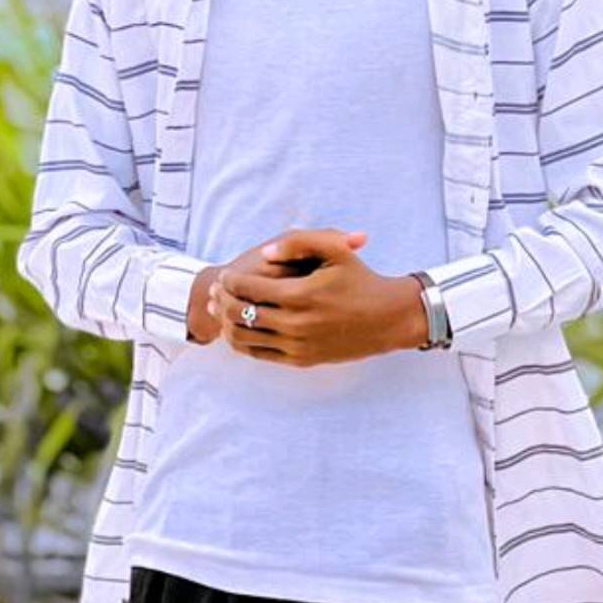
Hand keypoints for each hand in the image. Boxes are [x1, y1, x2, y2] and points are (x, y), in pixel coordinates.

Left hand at [184, 232, 365, 347]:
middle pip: (241, 313)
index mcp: (300, 295)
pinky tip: (239, 331)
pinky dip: (244, 343)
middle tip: (214, 293)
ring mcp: (297, 345)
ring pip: (246, 338)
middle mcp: (295, 324)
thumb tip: (266, 252)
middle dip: (222, 301)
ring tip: (220, 311)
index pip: (249, 288)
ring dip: (227, 324)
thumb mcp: (335, 250)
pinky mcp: (301, 360)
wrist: (387, 318)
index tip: (224, 275)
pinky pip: (261, 355)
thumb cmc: (361, 279)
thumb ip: (299, 242)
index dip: (230, 281)